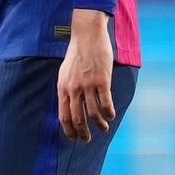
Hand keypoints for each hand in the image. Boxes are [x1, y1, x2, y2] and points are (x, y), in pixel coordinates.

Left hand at [57, 8, 115, 141]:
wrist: (87, 36)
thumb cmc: (77, 54)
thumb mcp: (65, 72)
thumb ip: (66, 89)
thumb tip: (68, 106)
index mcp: (63, 87)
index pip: (64, 116)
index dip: (69, 130)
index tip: (74, 138)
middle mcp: (74, 88)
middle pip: (78, 118)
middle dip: (83, 133)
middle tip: (87, 139)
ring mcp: (88, 85)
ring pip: (93, 114)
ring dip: (99, 125)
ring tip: (104, 128)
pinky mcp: (102, 80)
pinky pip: (106, 103)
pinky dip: (109, 113)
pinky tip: (111, 115)